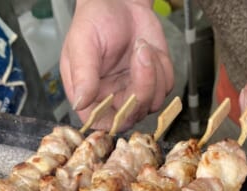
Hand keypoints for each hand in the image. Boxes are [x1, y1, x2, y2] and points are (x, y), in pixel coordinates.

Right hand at [60, 0, 173, 130]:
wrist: (120, 1)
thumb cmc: (95, 20)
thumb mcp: (82, 44)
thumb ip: (83, 74)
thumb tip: (80, 103)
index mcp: (89, 96)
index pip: (101, 124)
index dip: (115, 119)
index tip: (125, 99)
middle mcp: (112, 99)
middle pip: (133, 114)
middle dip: (142, 85)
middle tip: (140, 52)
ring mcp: (135, 91)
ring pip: (153, 102)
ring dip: (153, 72)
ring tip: (141, 46)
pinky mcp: (154, 81)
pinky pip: (166, 87)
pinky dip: (163, 66)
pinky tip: (150, 49)